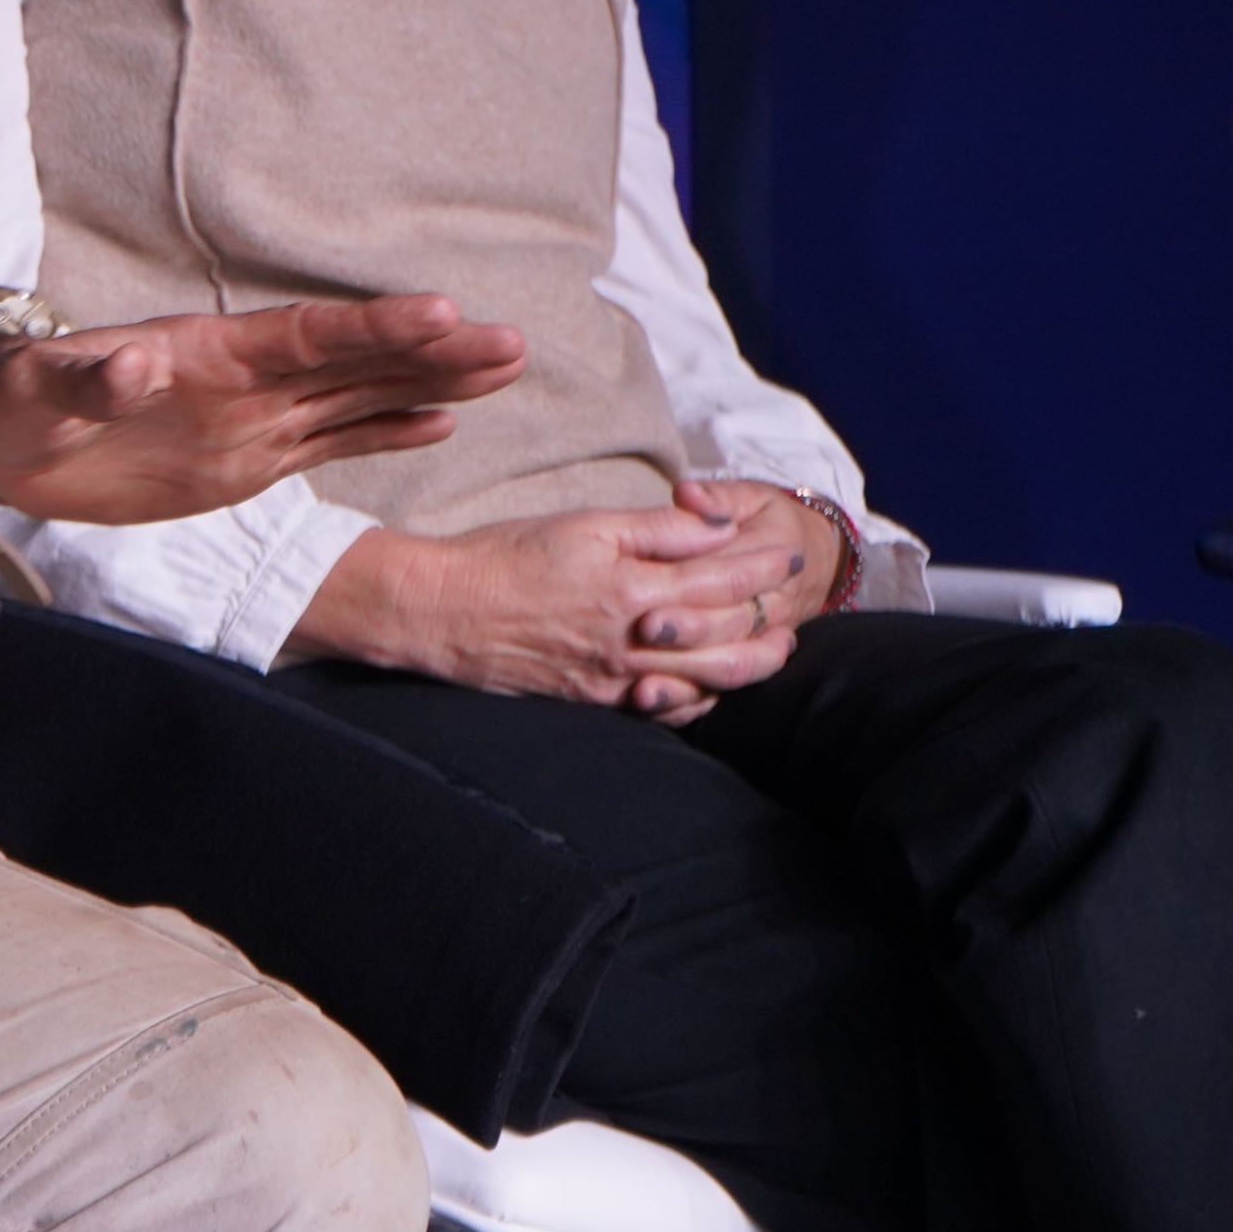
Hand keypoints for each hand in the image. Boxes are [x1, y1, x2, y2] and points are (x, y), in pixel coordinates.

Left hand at [0, 293, 522, 527]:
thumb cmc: (3, 402)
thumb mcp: (35, 393)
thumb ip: (86, 382)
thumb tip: (131, 364)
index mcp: (201, 354)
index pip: (302, 337)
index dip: (370, 328)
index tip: (440, 313)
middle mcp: (241, 380)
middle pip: (353, 360)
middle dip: (430, 351)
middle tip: (511, 341)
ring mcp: (249, 419)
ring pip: (356, 396)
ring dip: (428, 382)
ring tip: (504, 365)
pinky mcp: (243, 460)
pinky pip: (328, 443)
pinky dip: (384, 432)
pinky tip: (442, 421)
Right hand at [283, 493, 816, 716]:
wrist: (439, 611)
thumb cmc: (502, 557)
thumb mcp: (579, 524)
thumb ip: (654, 528)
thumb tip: (715, 524)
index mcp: (635, 588)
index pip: (720, 579)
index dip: (760, 566)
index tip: (788, 552)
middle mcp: (635, 640)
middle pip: (726, 637)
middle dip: (768, 619)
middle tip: (793, 602)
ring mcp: (616, 677)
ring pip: (705, 679)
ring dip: (748, 665)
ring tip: (772, 652)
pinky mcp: (593, 699)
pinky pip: (664, 707)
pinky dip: (698, 699)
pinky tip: (709, 689)